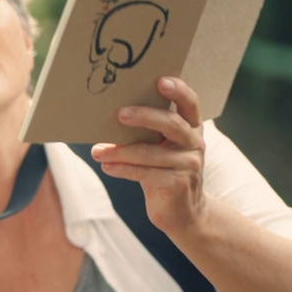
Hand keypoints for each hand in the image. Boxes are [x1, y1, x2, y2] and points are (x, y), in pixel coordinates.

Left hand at [91, 76, 208, 233]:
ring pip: (152, 153)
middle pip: (172, 124)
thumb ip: (145, 131)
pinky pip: (147, 174)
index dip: (179, 91)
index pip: (190, 104)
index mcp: (191, 127)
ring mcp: (189, 165)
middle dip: (144, 116)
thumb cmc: (162, 170)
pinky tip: (107, 166)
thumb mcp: (158, 147)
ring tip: (97, 151)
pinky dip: (123, 169)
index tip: (161, 80)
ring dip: (120, 152)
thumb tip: (107, 114)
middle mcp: (194, 143)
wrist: (181, 211)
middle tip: (119, 114)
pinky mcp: (179, 185)